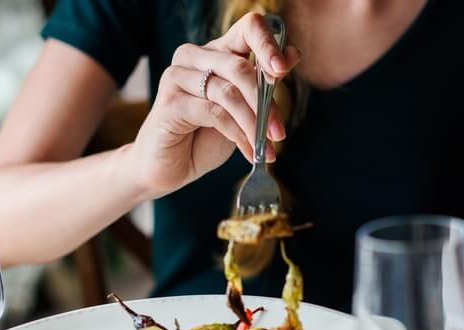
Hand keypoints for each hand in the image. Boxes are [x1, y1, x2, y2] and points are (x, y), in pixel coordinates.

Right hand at [127, 13, 300, 198]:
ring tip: (266, 148)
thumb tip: (293, 55)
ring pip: (228, 93)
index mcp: (217, 51)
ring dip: (253, 124)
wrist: (171, 166)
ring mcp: (178, 76)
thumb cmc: (207, 135)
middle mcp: (194, 56)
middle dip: (265, 103)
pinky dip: (238, 135)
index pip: (248, 28)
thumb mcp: (243, 109)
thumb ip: (263, 84)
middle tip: (279, 133)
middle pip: (240, 67)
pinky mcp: (170, 102)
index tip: (283, 70)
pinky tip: (249, 152)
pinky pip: (214, 114)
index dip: (268, 45)